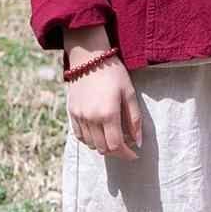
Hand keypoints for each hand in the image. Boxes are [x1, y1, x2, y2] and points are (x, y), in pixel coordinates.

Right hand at [63, 26, 142, 159]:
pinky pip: (80, 136)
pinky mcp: (71, 112)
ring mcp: (79, 116)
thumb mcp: (129, 92)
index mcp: (108, 113)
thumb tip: (138, 142)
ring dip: (103, 146)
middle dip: (116, 151)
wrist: (89, 57)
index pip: (116, 145)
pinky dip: (90, 140)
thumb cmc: (113, 72)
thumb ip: (134, 119)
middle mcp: (91, 118)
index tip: (134, 154)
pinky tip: (98, 133)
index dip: (126, 154)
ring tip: (113, 137)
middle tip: (126, 146)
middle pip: (103, 148)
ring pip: (91, 144)